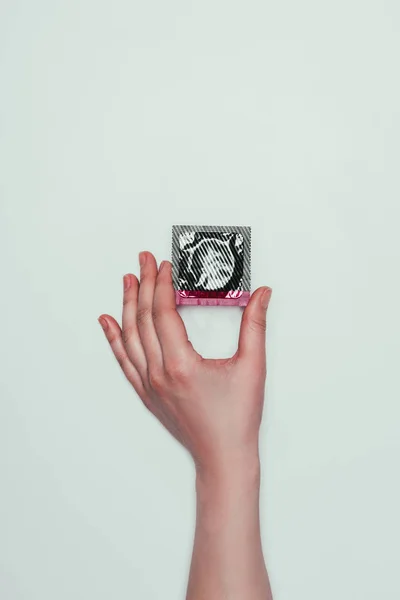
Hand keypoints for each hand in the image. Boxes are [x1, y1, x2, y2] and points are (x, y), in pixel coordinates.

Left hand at [98, 251, 271, 475]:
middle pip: (143, 319)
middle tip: (143, 261)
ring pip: (130, 337)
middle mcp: (158, 373)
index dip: (162, 284)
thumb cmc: (237, 418)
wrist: (223, 456)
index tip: (164, 264)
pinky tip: (108, 324)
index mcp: (181, 364)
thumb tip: (261, 294)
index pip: (163, 312)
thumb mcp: (252, 367)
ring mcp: (149, 385)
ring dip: (127, 306)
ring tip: (127, 281)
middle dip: (142, 285)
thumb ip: (255, 326)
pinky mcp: (147, 394)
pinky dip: (114, 339)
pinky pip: (124, 360)